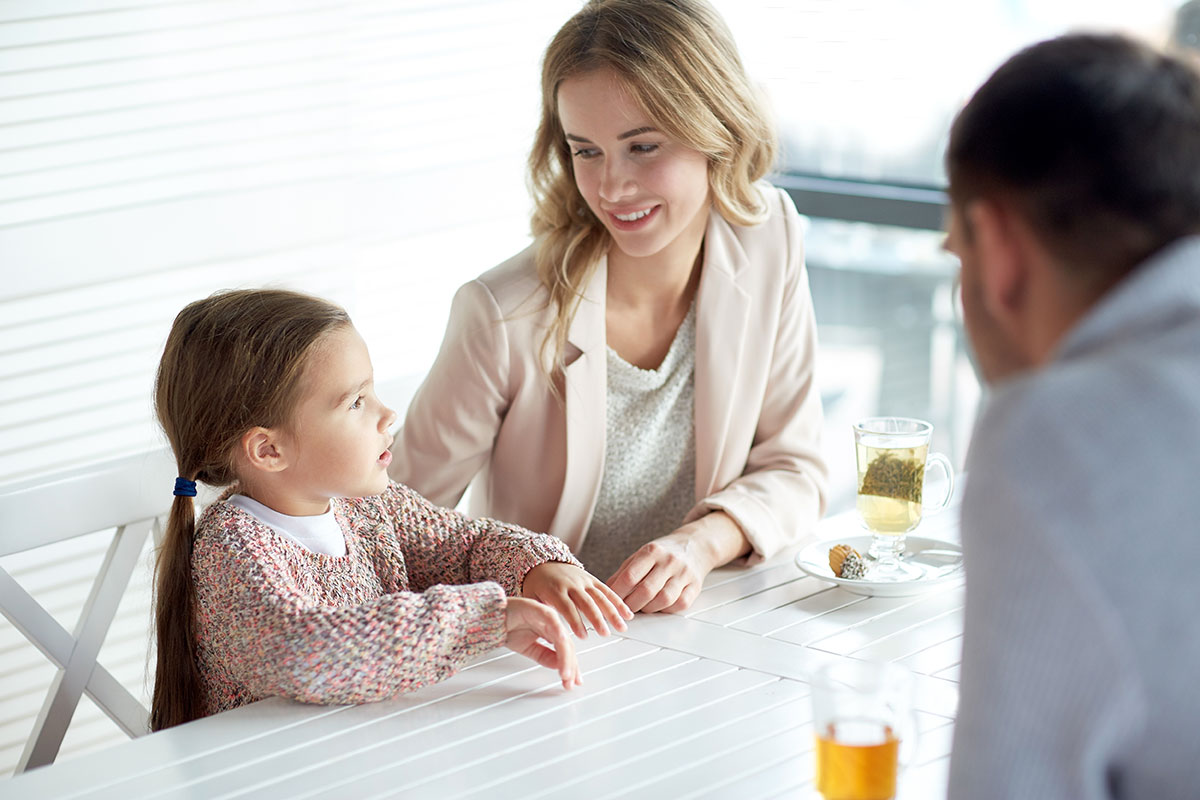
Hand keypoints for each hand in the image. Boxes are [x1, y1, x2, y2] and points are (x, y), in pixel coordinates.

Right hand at [503, 597, 581, 689]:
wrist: (491, 618)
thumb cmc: (509, 628)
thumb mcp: (529, 648)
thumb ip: (545, 656)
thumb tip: (559, 666)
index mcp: (552, 632)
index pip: (566, 650)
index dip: (570, 667)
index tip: (572, 682)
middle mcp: (552, 624)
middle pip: (567, 646)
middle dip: (570, 666)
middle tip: (569, 682)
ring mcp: (547, 616)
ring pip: (562, 638)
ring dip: (565, 656)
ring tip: (565, 673)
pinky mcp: (539, 609)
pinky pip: (551, 621)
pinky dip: (557, 631)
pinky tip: (562, 642)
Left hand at [522, 561, 632, 637]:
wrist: (543, 561)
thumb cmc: (536, 584)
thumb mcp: (532, 598)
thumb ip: (541, 613)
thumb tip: (548, 633)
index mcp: (554, 590)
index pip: (567, 607)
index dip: (575, 621)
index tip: (583, 636)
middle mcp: (571, 584)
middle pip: (587, 602)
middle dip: (597, 619)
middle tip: (605, 634)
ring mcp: (583, 580)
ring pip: (600, 596)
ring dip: (612, 612)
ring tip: (621, 627)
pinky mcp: (591, 579)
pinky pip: (607, 589)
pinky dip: (618, 601)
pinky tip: (627, 613)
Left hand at [608, 512, 750, 613]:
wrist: (694, 546)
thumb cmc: (663, 553)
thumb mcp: (641, 555)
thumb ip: (623, 572)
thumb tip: (605, 591)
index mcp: (652, 551)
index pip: (630, 576)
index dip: (618, 593)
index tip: (609, 601)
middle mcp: (670, 561)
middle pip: (646, 591)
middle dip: (631, 605)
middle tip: (624, 609)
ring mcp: (684, 574)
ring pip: (663, 600)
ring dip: (648, 609)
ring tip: (641, 607)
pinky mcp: (695, 586)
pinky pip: (679, 605)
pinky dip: (666, 610)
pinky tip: (658, 606)